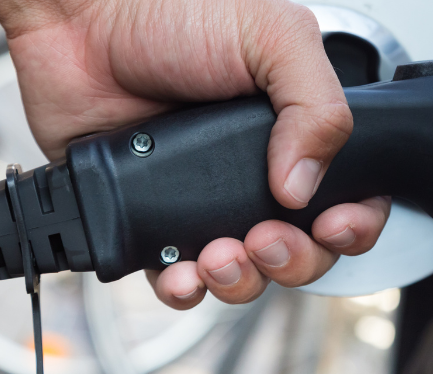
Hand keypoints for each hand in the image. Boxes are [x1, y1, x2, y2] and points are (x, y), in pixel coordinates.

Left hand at [0, 0, 390, 306]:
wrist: (80, 22)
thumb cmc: (171, 14)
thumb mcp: (274, 36)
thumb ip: (317, 105)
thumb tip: (305, 187)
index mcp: (297, 131)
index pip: (350, 198)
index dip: (353, 225)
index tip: (335, 225)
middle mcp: (257, 172)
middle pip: (304, 250)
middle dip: (295, 259)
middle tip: (269, 238)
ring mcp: (205, 200)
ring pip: (246, 273)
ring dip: (242, 279)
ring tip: (220, 253)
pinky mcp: (152, 219)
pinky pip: (178, 277)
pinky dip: (185, 287)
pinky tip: (182, 270)